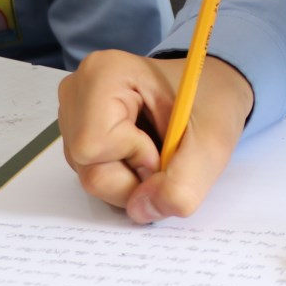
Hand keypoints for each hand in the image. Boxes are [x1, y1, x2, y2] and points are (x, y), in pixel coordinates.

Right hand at [58, 50, 253, 222]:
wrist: (212, 92)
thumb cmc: (211, 103)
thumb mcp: (211, 145)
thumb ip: (181, 185)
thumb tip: (140, 212)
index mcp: (103, 74)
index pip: (94, 144)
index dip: (135, 159)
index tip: (165, 145)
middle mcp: (77, 91)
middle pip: (87, 166)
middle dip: (132, 179)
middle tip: (164, 158)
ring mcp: (73, 113)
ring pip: (88, 175)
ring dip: (129, 181)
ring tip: (156, 154)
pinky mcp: (77, 132)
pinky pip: (91, 174)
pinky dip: (122, 178)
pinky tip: (142, 157)